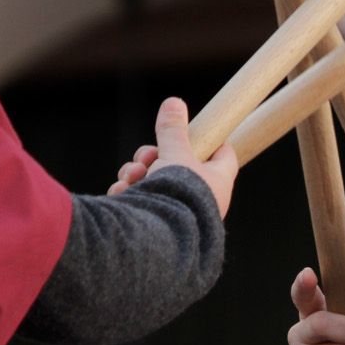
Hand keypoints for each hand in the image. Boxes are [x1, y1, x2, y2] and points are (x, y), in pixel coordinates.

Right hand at [105, 97, 237, 216]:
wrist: (157, 242)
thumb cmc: (176, 196)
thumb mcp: (174, 154)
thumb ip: (173, 130)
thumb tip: (174, 103)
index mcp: (216, 183)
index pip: (223, 154)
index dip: (210, 137)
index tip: (195, 127)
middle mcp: (199, 200)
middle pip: (177, 164)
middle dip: (153, 157)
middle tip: (146, 157)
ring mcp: (177, 212)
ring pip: (153, 181)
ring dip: (136, 174)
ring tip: (132, 178)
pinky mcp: (154, 224)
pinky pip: (139, 200)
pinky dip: (128, 194)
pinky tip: (122, 194)